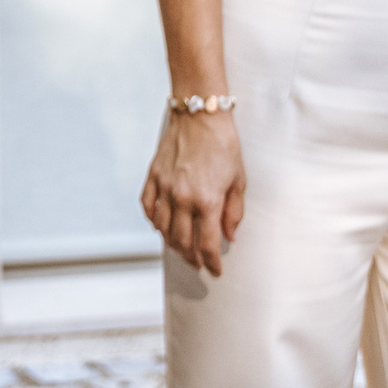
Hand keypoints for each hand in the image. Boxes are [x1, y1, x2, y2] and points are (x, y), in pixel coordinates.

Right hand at [140, 110, 244, 276]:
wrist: (201, 115)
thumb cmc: (224, 146)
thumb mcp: (239, 181)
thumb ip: (233, 212)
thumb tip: (229, 236)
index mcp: (208, 201)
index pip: (208, 244)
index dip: (212, 263)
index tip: (215, 271)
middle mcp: (183, 198)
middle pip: (183, 241)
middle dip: (192, 258)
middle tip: (198, 263)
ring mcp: (164, 187)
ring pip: (163, 228)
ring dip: (173, 244)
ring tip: (182, 249)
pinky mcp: (153, 177)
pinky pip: (148, 207)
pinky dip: (153, 221)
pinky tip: (161, 227)